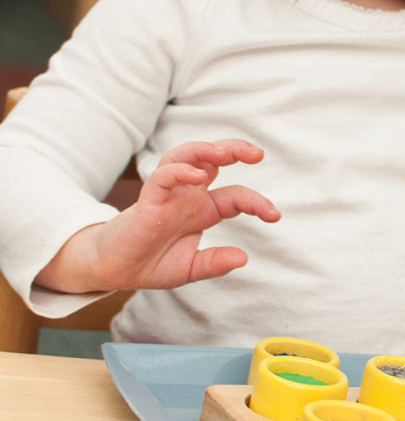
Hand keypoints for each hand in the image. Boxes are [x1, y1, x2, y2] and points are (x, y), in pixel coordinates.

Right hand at [36, 139, 279, 292]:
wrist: (114, 271)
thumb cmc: (151, 263)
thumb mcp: (190, 268)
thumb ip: (214, 262)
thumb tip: (243, 258)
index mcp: (203, 209)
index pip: (236, 196)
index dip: (257, 202)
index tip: (274, 216)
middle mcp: (188, 195)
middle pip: (213, 160)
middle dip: (236, 150)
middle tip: (256, 153)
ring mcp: (168, 194)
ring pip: (186, 157)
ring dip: (205, 150)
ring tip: (224, 153)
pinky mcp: (147, 200)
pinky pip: (162, 177)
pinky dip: (179, 171)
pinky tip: (196, 174)